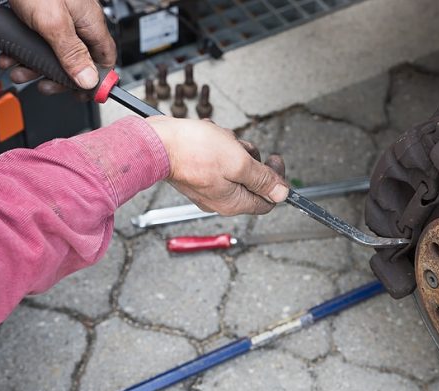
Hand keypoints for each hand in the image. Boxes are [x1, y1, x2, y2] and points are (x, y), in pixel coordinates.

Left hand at [0, 0, 115, 94]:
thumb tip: (89, 80)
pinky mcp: (37, 18)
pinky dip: (21, 53)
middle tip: (44, 85)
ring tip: (18, 70)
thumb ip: (72, 53)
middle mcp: (76, 23)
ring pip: (51, 55)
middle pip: (76, 62)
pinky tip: (10, 56)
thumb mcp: (53, 23)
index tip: (85, 94)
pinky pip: (34, 43)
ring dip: (33, 67)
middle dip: (56, 77)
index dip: (96, 80)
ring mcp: (56, 21)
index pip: (104, 59)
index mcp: (89, 23)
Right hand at [146, 116, 288, 215]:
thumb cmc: (193, 151)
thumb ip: (263, 180)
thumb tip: (283, 194)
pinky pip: (218, 160)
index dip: (276, 180)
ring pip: (235, 166)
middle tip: (240, 146)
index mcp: (233, 203)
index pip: (267, 201)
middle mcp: (220, 200)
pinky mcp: (197, 175)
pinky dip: (218, 146)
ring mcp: (207, 188)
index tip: (274, 160)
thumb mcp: (239, 163)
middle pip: (251, 181)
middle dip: (249, 158)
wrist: (155, 143)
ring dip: (233, 148)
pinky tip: (209, 139)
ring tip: (220, 140)